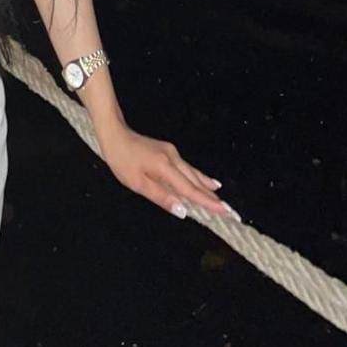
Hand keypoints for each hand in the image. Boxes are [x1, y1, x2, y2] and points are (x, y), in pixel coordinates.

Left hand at [99, 126, 241, 222]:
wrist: (115, 134)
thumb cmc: (122, 161)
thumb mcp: (137, 184)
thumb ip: (162, 197)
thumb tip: (184, 211)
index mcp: (166, 168)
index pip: (191, 191)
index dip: (208, 203)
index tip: (225, 212)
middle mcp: (174, 159)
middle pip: (196, 182)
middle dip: (213, 198)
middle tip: (230, 212)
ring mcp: (173, 153)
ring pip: (194, 174)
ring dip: (207, 187)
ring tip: (221, 198)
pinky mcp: (169, 151)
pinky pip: (188, 168)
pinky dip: (198, 177)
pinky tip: (206, 181)